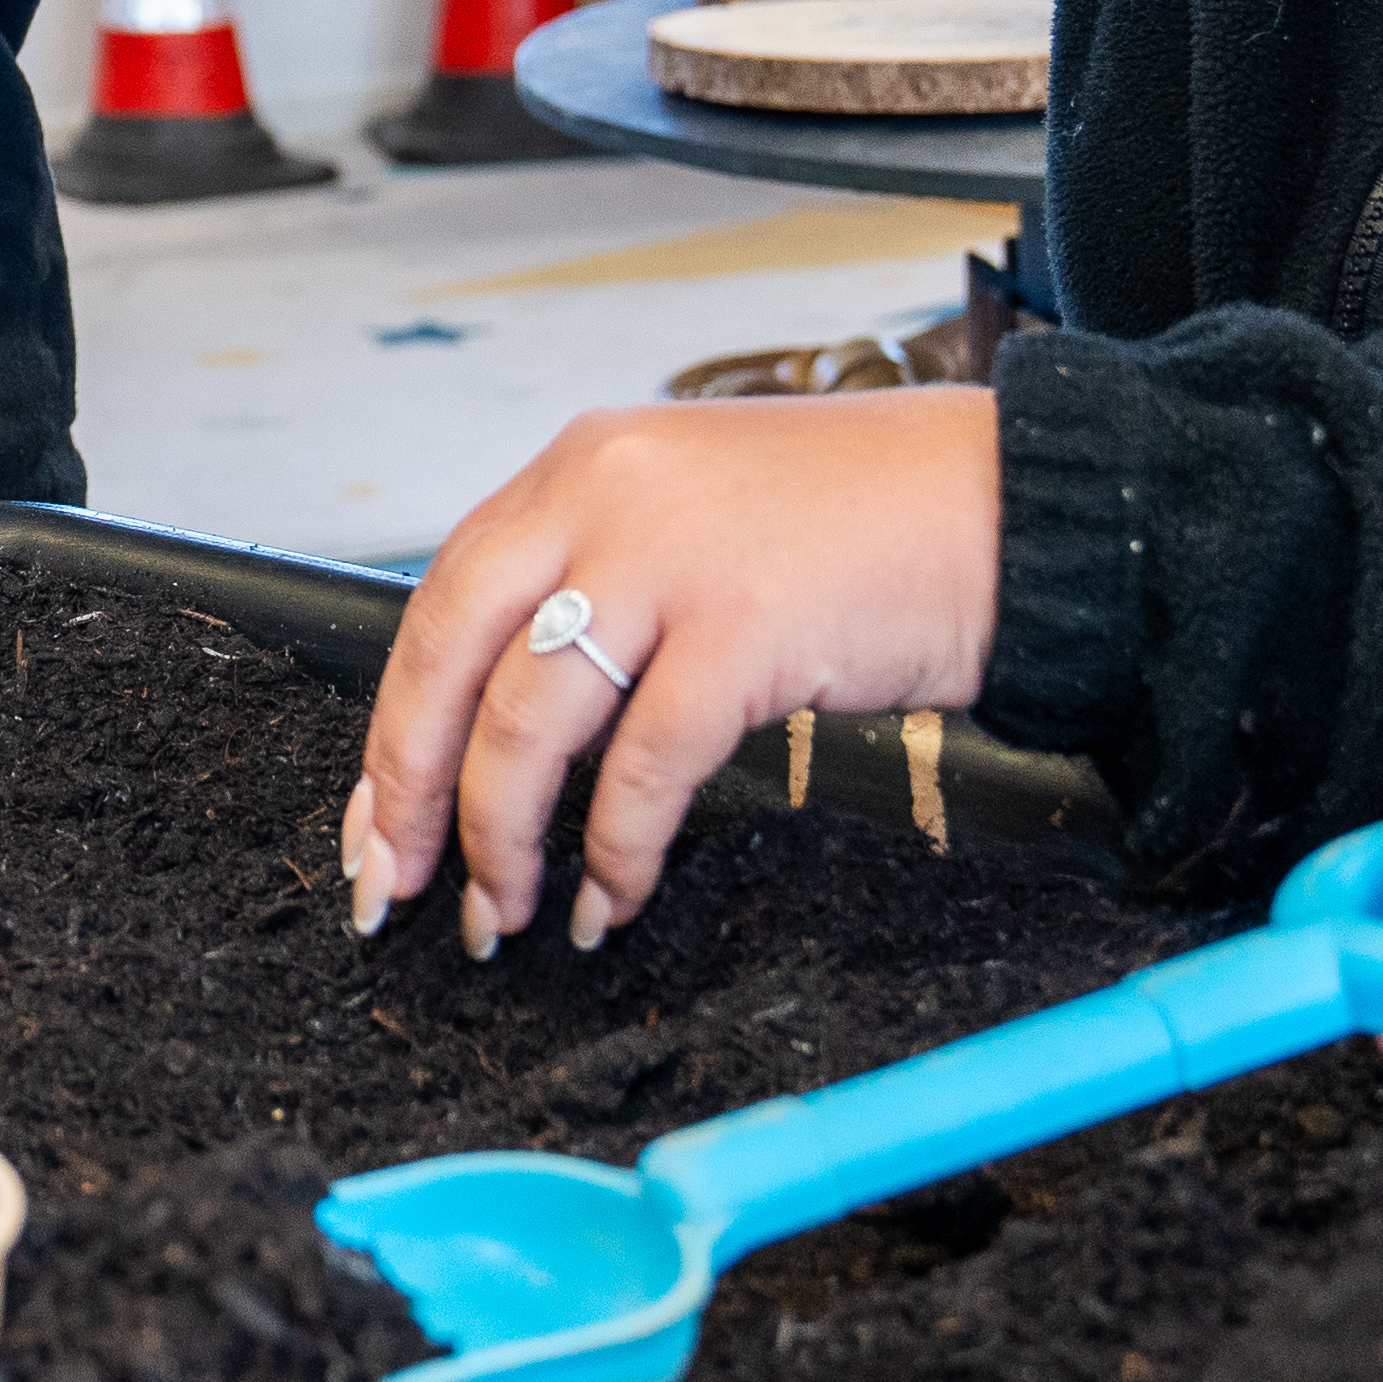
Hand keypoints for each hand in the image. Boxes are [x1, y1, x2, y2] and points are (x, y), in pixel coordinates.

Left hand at [346, 389, 1002, 956]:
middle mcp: (605, 495)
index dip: (394, 723)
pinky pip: (644, 770)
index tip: (371, 817)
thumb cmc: (861, 526)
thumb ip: (598, 580)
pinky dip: (616, 852)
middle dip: (409, 791)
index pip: (438, 599)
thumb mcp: (692, 515)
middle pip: (449, 660)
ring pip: (528, 724)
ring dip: (504, 842)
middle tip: (396, 886)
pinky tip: (613, 898)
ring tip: (508, 914)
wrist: (1011, 501)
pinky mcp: (746, 629)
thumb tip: (501, 717)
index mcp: (582, 468)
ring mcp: (673, 558)